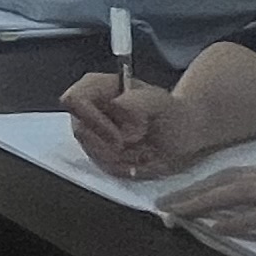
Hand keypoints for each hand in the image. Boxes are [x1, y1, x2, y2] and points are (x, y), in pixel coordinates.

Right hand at [60, 71, 213, 180]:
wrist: (181, 133)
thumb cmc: (171, 112)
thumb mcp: (159, 102)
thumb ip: (136, 102)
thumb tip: (118, 113)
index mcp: (96, 86)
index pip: (74, 100)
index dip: (92, 121)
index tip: (119, 139)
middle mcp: (87, 109)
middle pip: (82, 132)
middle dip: (113, 148)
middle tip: (141, 149)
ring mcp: (90, 132)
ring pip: (92, 153)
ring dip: (123, 159)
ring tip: (146, 152)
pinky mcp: (97, 153)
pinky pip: (103, 167)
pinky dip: (126, 168)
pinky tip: (141, 160)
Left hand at [156, 163, 255, 255]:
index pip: (242, 172)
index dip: (207, 182)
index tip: (178, 192)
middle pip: (231, 178)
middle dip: (192, 190)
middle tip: (159, 203)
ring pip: (240, 192)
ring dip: (202, 202)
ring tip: (172, 214)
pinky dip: (237, 219)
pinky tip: (215, 227)